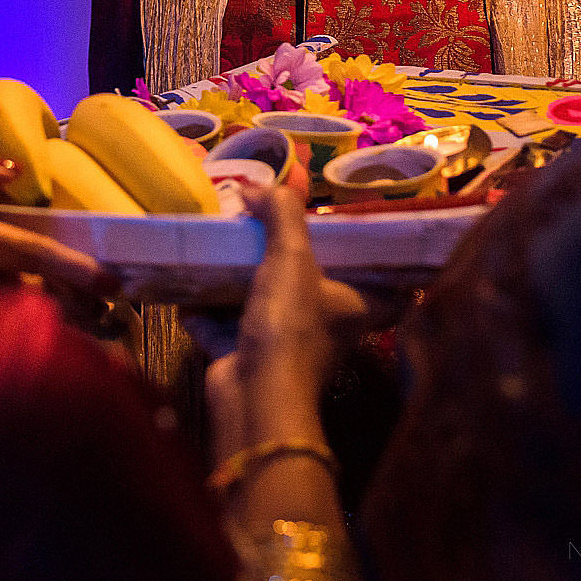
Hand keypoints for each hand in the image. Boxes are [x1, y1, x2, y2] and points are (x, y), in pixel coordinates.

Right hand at [200, 181, 367, 457]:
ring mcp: (285, 347)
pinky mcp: (247, 360)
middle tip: (272, 232)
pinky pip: (225, 329)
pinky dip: (206, 315)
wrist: (253, 395)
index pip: (392, 289)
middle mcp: (327, 328)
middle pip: (317, 291)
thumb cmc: (289, 324)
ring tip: (223, 252)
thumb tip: (256, 186)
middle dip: (292, 264)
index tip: (373, 241)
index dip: (389, 267)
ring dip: (241, 286)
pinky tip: (188, 292)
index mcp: (355, 306)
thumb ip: (281, 213)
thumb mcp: (291, 256)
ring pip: (267, 308)